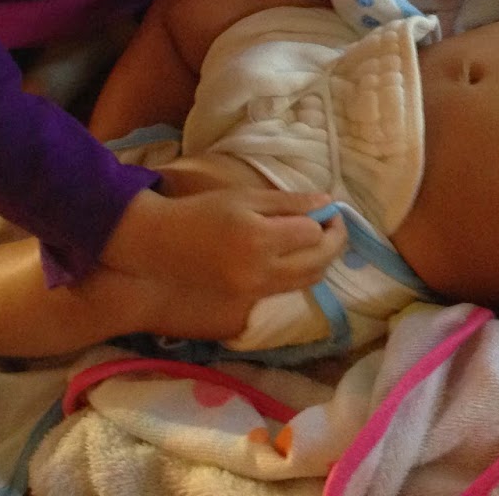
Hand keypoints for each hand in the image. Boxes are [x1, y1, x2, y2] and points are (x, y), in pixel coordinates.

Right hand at [103, 186, 347, 340]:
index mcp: (261, 239)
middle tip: (334, 224)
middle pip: (319, 263)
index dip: (328, 220)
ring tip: (318, 239)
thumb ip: (289, 203)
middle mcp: (262, 270)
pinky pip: (289, 289)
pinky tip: (296, 255)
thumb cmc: (204, 212)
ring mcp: (256, 290)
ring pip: (308, 281)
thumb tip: (326, 203)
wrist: (163, 245)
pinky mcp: (249, 300)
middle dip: (335, 243)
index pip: (313, 234)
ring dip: (322, 261)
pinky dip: (302, 273)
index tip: (329, 209)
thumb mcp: (246, 197)